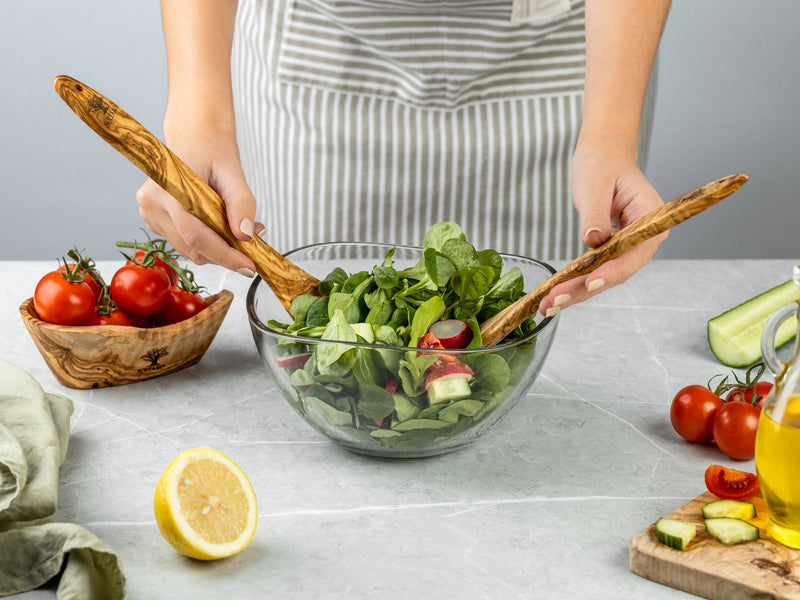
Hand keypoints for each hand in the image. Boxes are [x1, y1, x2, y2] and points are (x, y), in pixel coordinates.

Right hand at [135, 131, 263, 275]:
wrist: (195, 139)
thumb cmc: (213, 152)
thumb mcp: (234, 173)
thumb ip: (241, 204)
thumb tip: (244, 236)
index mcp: (168, 186)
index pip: (196, 235)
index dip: (224, 255)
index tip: (248, 266)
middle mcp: (152, 201)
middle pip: (192, 247)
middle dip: (225, 254)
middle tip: (251, 250)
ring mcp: (148, 212)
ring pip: (188, 250)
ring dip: (216, 249)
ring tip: (236, 231)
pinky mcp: (153, 220)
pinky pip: (183, 243)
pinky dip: (205, 243)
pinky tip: (217, 227)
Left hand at [537, 141, 666, 316]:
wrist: (603, 157)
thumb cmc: (603, 165)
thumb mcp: (595, 184)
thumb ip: (595, 213)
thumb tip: (594, 240)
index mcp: (651, 218)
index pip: (635, 252)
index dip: (613, 270)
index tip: (591, 282)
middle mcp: (643, 239)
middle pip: (617, 272)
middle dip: (584, 289)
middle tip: (554, 300)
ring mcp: (628, 248)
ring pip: (603, 278)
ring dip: (575, 293)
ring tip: (546, 306)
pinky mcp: (611, 252)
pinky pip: (593, 272)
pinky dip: (573, 284)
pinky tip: (553, 297)